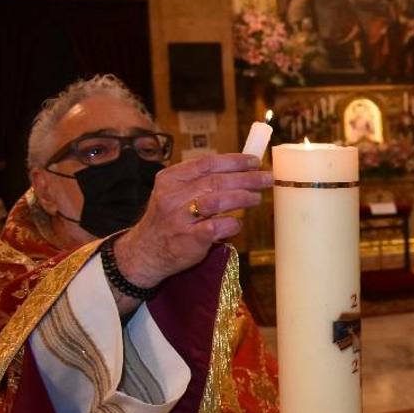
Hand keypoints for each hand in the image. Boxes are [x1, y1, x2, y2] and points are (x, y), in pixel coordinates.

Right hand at [113, 154, 271, 288]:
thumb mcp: (175, 193)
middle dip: (246, 178)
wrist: (146, 252)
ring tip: (257, 197)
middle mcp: (173, 196)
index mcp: (170, 179)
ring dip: (243, 197)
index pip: (206, 163)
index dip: (234, 161)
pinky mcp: (189, 239)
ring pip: (218, 201)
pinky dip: (232, 223)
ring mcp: (180, 218)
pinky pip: (218, 227)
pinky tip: (237, 222)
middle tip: (267, 178)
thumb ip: (201, 181)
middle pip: (216, 181)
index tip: (255, 161)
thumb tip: (241, 169)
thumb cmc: (170, 218)